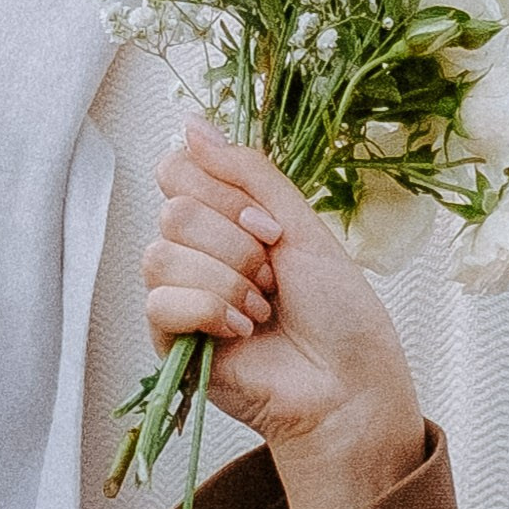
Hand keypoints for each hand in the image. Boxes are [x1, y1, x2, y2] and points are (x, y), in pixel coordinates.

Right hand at [146, 124, 425, 508]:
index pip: (177, 171)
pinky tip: (244, 332)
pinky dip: (210, 312)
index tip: (270, 227)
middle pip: (173, 212)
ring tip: (263, 309)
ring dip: (227, 281)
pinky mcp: (171, 342)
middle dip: (235, 244)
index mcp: (224, 219)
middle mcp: (196, 253)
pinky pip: (160, 303)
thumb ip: (247, 171)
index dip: (222, 193)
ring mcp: (181, 297)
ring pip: (161, 255)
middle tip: (273, 278)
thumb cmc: (338, 312)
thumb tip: (191, 126)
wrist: (348, 383)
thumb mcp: (300, 223)